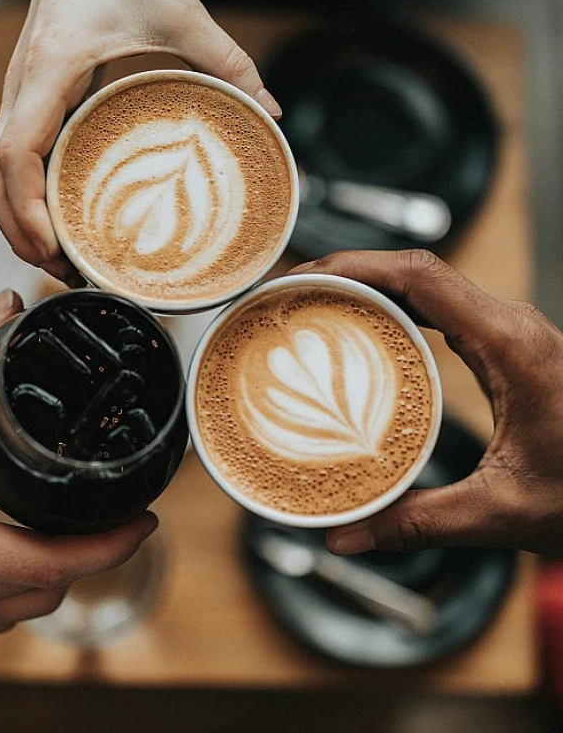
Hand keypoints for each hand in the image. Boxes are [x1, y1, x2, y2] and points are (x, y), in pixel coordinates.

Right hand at [0, 0, 279, 280]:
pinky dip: (25, 201)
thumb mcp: (178, 10)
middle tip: (67, 273)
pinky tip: (59, 222)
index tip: (54, 249)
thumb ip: (227, 60)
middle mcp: (20, 90)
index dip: (26, 212)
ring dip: (18, 224)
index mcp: (48, 72)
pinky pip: (10, 163)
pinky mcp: (29, 103)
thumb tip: (269, 112)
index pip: (13, 156)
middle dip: (21, 236)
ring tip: (61, 261)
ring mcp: (18, 98)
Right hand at [0, 290, 156, 647]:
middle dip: (92, 555)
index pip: (56, 564)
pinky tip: (18, 552)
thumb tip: (4, 307)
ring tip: (74, 528)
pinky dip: (17, 589)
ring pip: (23, 610)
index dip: (111, 545)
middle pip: (50, 590)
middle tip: (113, 512)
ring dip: (55, 573)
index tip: (146, 519)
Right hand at [291, 250, 562, 555]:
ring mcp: (508, 331)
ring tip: (315, 303)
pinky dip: (394, 305)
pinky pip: (440, 307)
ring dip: (369, 284)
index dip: (354, 265)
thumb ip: (417, 522)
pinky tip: (364, 329)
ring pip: (427, 283)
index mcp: (509, 344)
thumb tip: (344, 536)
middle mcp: (509, 324)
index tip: (303, 277)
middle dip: (347, 270)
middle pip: (415, 268)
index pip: (420, 275)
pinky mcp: (504, 345)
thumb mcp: (502, 511)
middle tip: (291, 292)